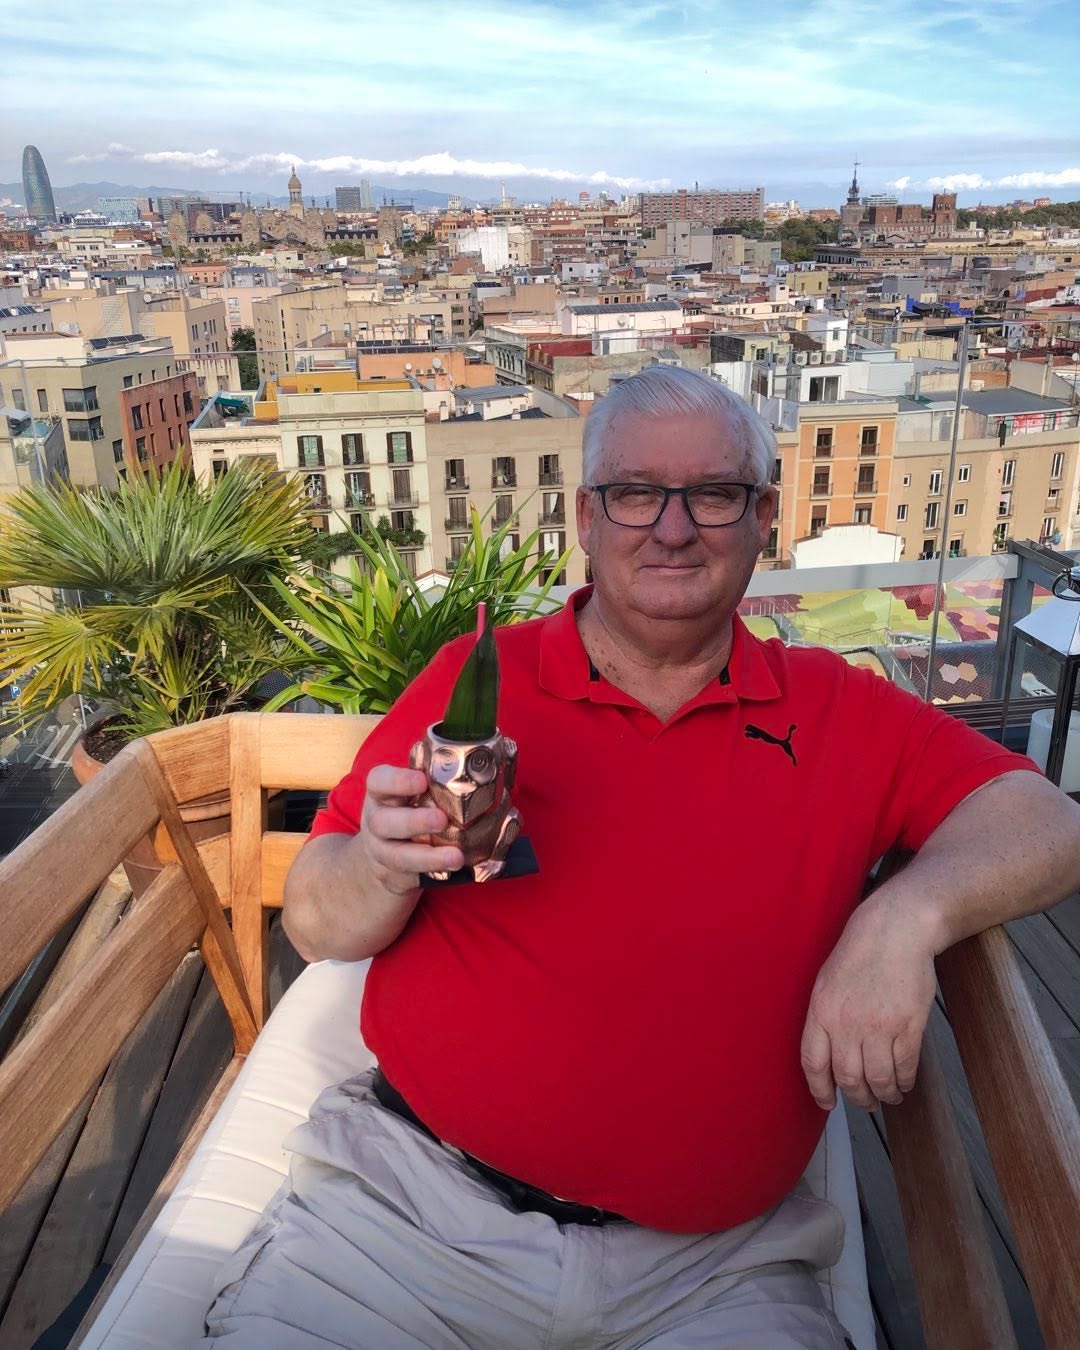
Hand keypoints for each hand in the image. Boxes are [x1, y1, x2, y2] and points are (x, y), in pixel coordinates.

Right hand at [357, 765, 463, 894]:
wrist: (377, 859)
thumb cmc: (405, 814)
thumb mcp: (408, 795)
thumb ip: (432, 779)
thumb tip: (484, 759)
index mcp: (381, 795)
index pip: (379, 781)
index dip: (398, 780)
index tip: (422, 780)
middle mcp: (376, 822)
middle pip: (383, 822)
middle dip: (413, 821)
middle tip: (441, 819)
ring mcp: (382, 852)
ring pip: (397, 855)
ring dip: (428, 856)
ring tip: (456, 856)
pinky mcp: (394, 876)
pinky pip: (412, 876)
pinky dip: (434, 873)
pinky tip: (455, 869)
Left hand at [800, 894, 937, 1111]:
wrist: (895, 930)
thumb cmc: (860, 953)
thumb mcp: (826, 982)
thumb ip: (825, 1018)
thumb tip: (828, 1055)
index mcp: (821, 1011)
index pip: (813, 1063)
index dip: (819, 1089)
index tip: (827, 1102)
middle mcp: (847, 1023)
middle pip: (848, 1078)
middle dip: (858, 1098)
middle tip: (865, 1103)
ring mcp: (879, 1026)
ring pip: (879, 1079)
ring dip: (884, 1095)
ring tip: (888, 1096)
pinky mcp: (908, 1026)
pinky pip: (905, 1067)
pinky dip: (905, 1082)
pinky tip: (904, 1083)